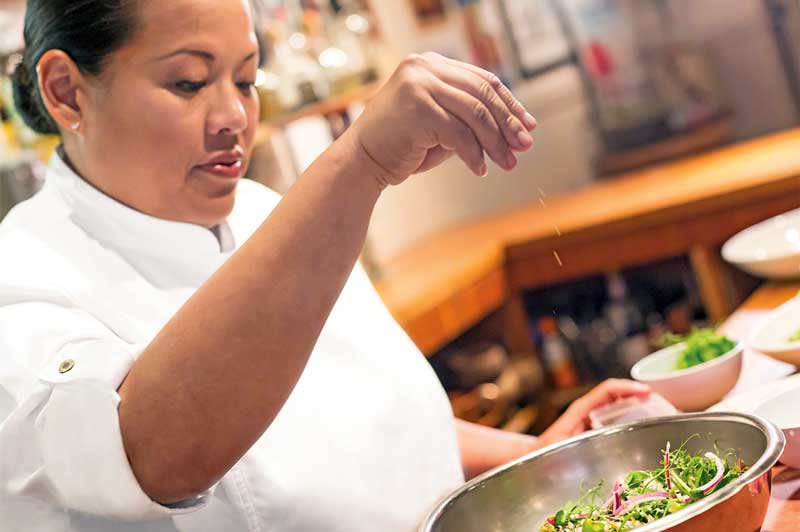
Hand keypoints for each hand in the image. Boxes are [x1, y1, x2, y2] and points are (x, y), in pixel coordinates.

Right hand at [350, 52, 536, 187]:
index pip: (482, 80)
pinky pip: (459, 135)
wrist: (362, 161)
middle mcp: (424, 68)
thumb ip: (469, 117)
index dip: (509, 103)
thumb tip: (516, 125)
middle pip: (482, 94)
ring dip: (495, 142)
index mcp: (430, 64)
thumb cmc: (402, 145)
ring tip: (508, 163)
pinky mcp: (418, 110)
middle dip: (508, 123)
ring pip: (475, 114)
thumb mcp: (440, 124)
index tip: (528, 124)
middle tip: (525, 145)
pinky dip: (473, 155)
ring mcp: (419, 86)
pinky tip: (480, 170)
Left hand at [537, 379, 650, 447]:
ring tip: (658, 412)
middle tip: (662, 403)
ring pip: (618, 403)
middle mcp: (587, 409)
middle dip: (638, 394)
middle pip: (616, 393)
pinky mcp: (593, 426)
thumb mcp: (562, 446)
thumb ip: (576, 443)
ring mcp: (591, 416)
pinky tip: (644, 426)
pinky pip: (615, 415)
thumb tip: (595, 442)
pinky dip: (631, 415)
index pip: (608, 389)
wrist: (533, 455)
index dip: (628, 388)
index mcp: (581, 409)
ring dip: (637, 404)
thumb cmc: (545, 451)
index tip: (648, 393)